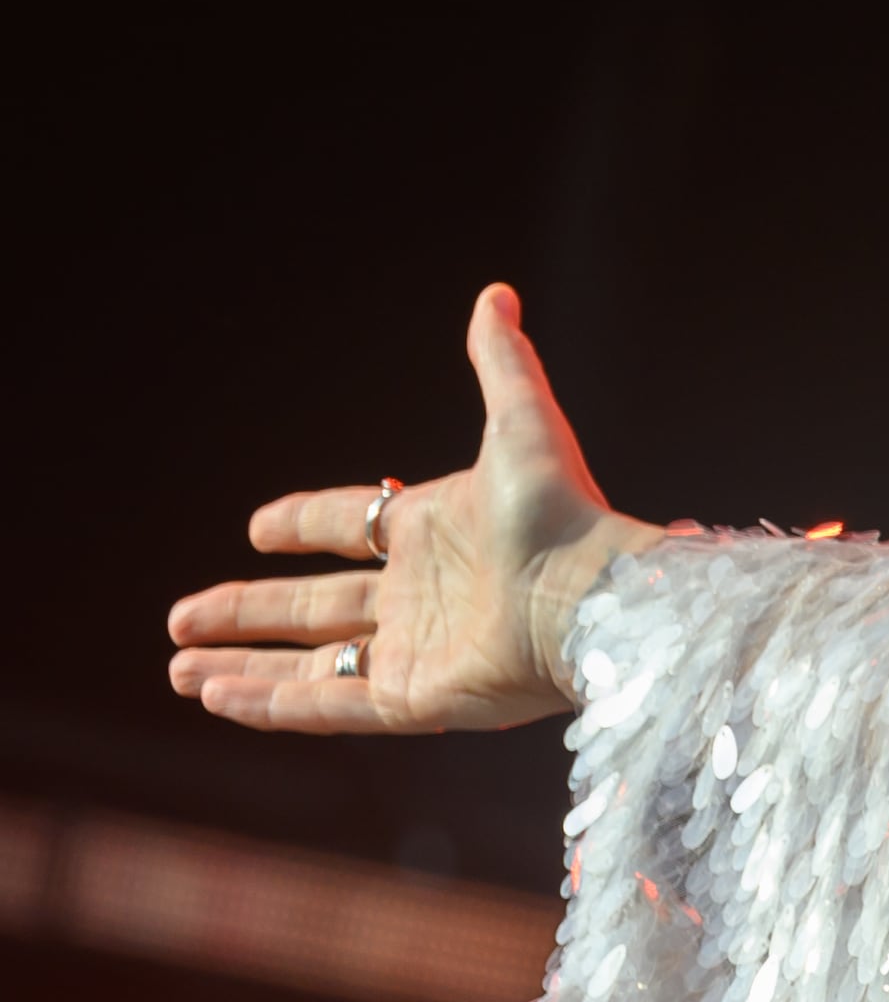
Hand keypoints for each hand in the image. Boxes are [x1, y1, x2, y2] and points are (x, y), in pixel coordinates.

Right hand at [165, 285, 664, 733]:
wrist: (597, 595)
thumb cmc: (564, 513)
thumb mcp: (522, 422)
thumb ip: (501, 362)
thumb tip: (495, 294)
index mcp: (436, 533)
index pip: (350, 528)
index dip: (301, 527)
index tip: (256, 529)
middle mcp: (423, 597)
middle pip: (314, 608)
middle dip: (245, 614)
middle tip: (180, 620)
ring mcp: (420, 652)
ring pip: (312, 665)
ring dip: (243, 667)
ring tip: (177, 672)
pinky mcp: (421, 701)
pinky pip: (330, 707)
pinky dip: (271, 704)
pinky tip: (214, 697)